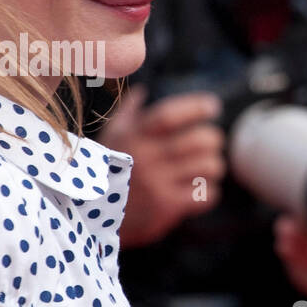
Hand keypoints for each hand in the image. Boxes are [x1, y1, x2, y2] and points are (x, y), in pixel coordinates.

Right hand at [98, 85, 224, 248]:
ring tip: (206, 167)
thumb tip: (142, 90)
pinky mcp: (166, 206)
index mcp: (134, 136)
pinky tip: (197, 190)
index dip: (196, 107)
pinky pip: (206, 194)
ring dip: (213, 166)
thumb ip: (129, 112)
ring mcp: (157, 183)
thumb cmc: (106, 169)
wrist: (92, 216)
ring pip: (209, 166)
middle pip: (200, 140)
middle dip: (213, 139)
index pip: (170, 115)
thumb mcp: (112, 137)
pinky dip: (208, 192)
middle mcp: (146, 157)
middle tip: (211, 143)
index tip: (212, 106)